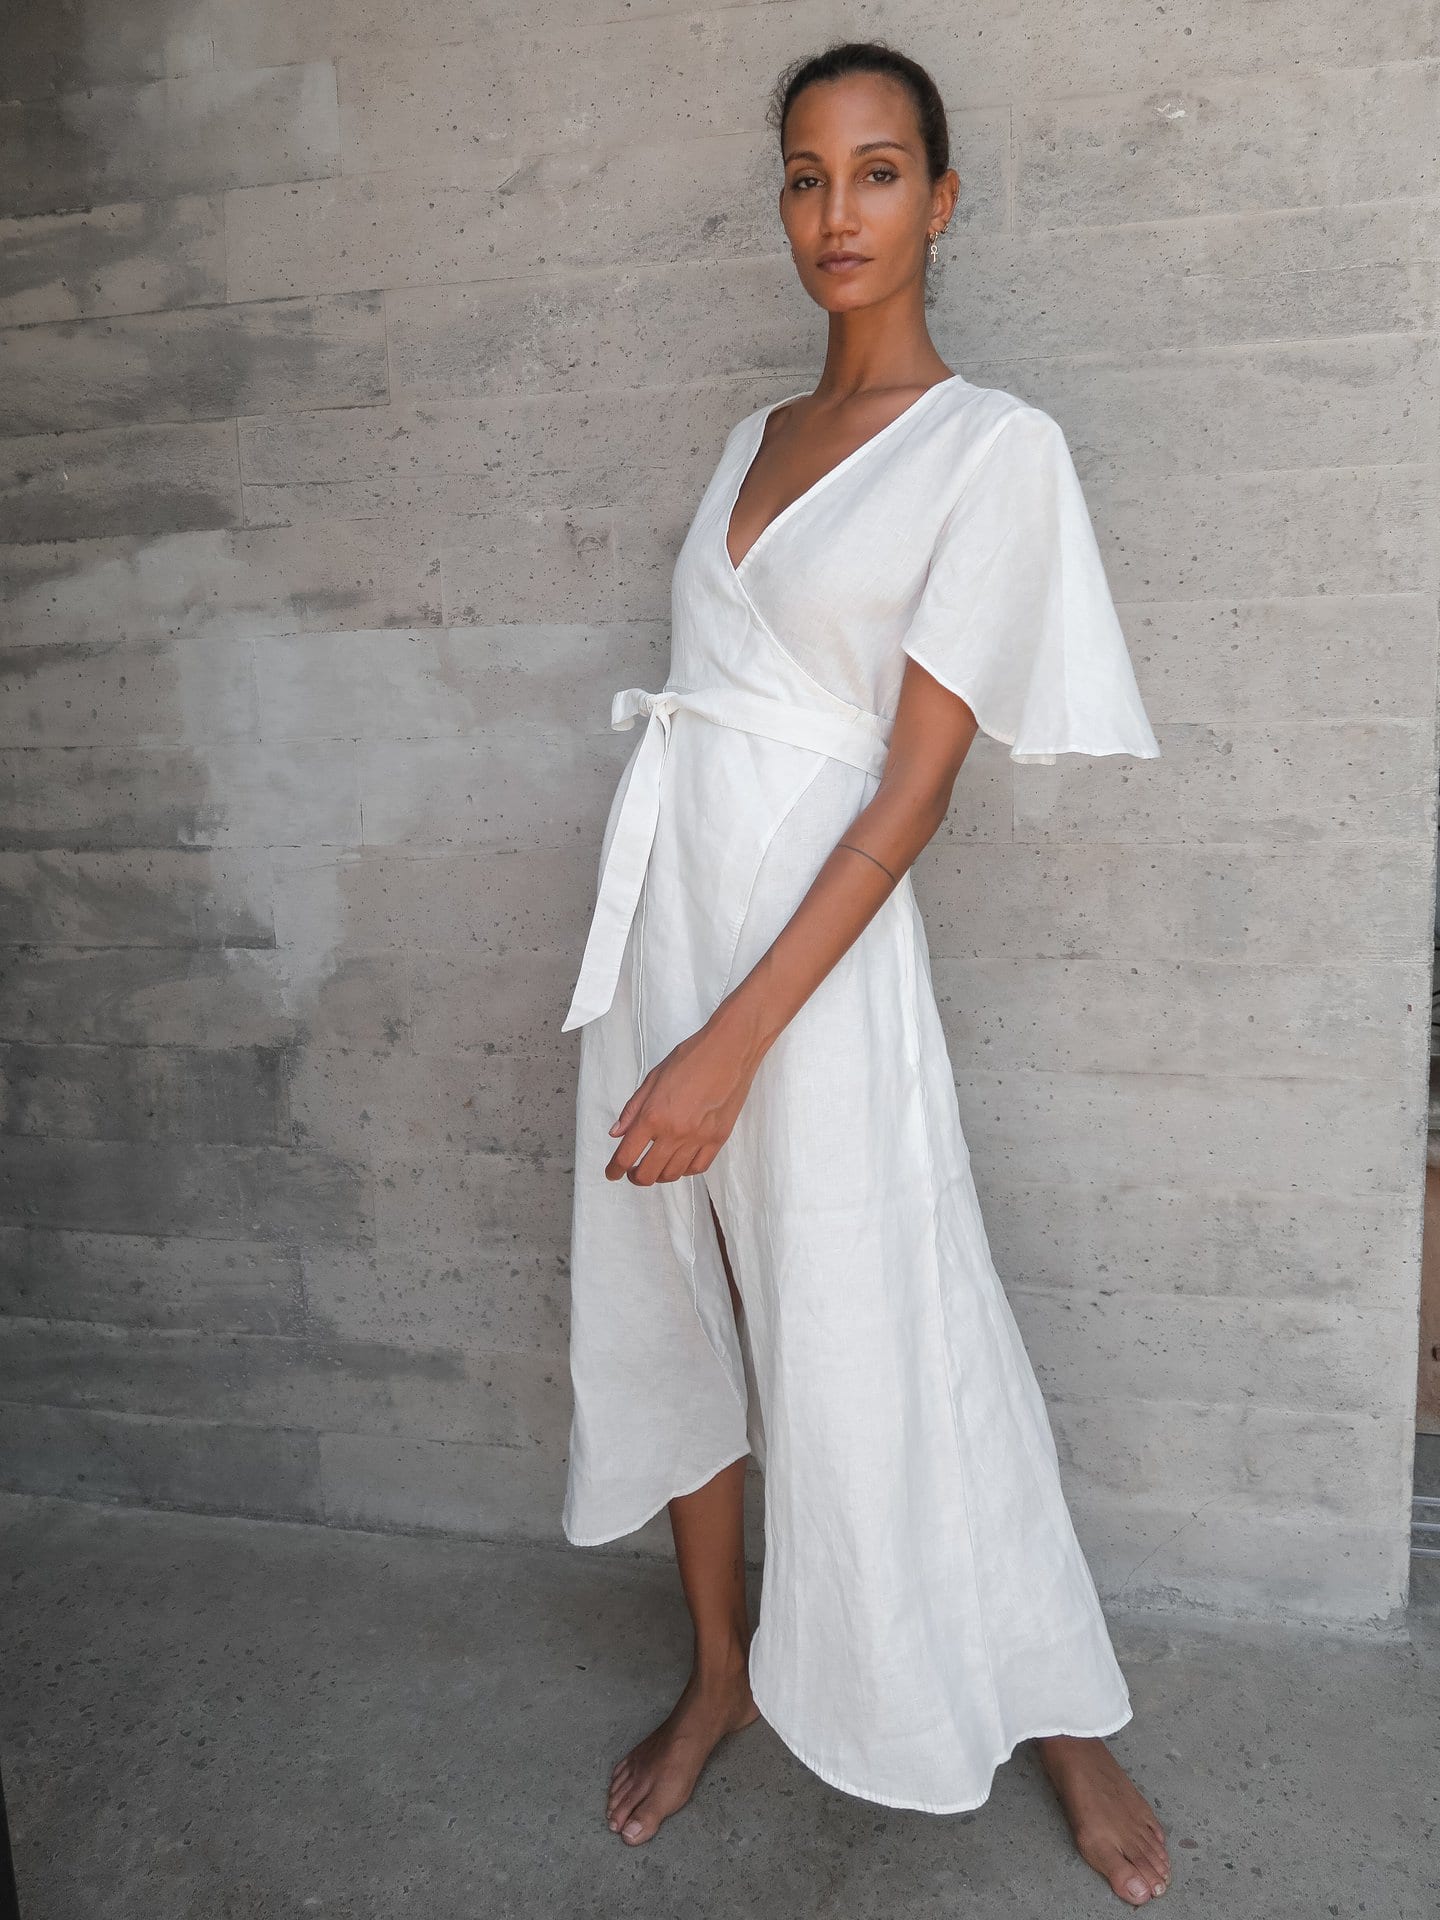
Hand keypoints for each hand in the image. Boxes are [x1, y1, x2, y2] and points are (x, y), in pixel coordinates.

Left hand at [605, 1021, 757, 1185]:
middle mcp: (674, 1132)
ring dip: (659, 1175)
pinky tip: (679, 1162)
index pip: (627, 1154)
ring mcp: (698, 1138)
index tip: (612, 1173)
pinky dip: (685, 1170)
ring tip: (655, 1166)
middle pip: (648, 1173)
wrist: (729, 1050)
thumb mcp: (653, 1078)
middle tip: (632, 1172)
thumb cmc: (691, 1058)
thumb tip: (617, 1133)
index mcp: (653, 1115)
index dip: (615, 1169)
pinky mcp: (718, 1139)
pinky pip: (697, 1167)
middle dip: (635, 1177)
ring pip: (673, 1174)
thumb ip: (633, 1109)